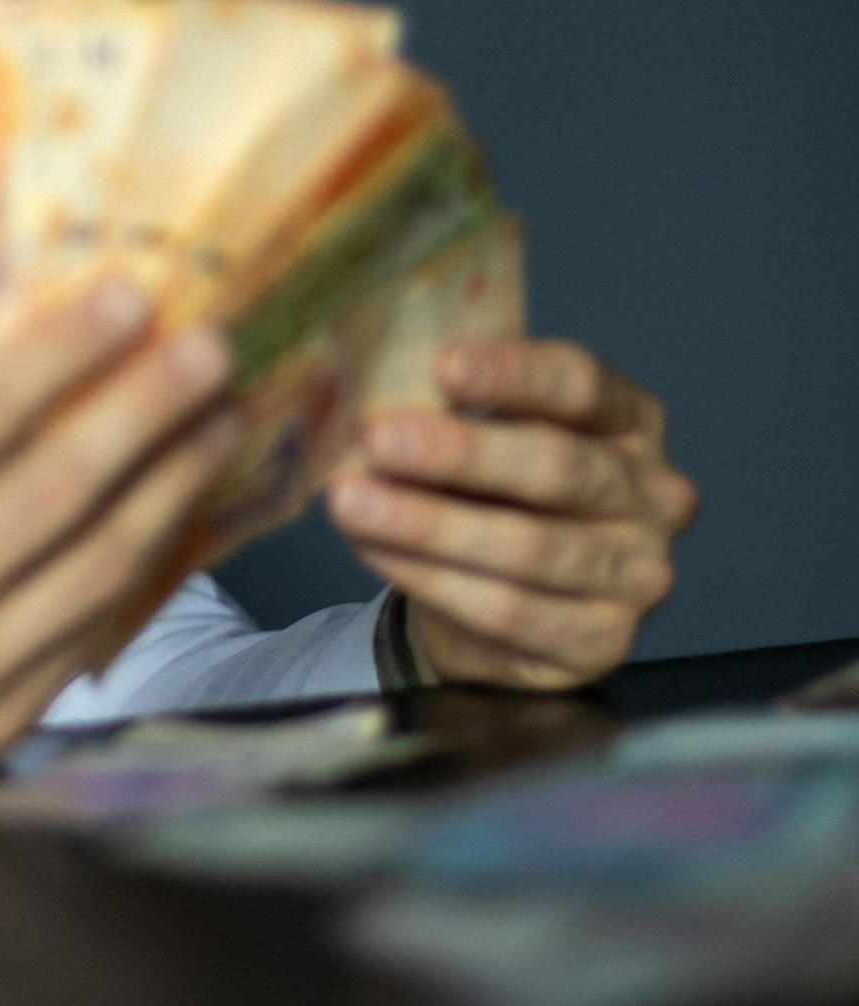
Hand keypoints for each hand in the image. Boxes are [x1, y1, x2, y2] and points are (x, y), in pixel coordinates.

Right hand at [0, 282, 241, 761]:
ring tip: (216, 423)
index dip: (57, 357)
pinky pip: (90, 630)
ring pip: (92, 571)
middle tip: (208, 351)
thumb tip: (43, 337)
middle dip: (142, 413)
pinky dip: (144, 561)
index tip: (129, 299)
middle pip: (50, 497)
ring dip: (169, 487)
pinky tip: (174, 506)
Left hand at [327, 339, 699, 689]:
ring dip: (428, 524)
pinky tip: (377, 550)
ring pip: (528, 546)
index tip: (441, 366)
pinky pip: (508, 610)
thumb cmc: (492, 503)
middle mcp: (652, 494)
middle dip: (459, 452)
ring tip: (353, 502)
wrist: (497, 611)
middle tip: (378, 437)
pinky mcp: (603, 640)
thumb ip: (455, 419)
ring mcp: (638, 572)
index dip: (513, 373)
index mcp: (630, 422)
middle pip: (557, 466)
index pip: (582, 384)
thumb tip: (379, 401)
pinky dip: (432, 578)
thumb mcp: (485, 445)